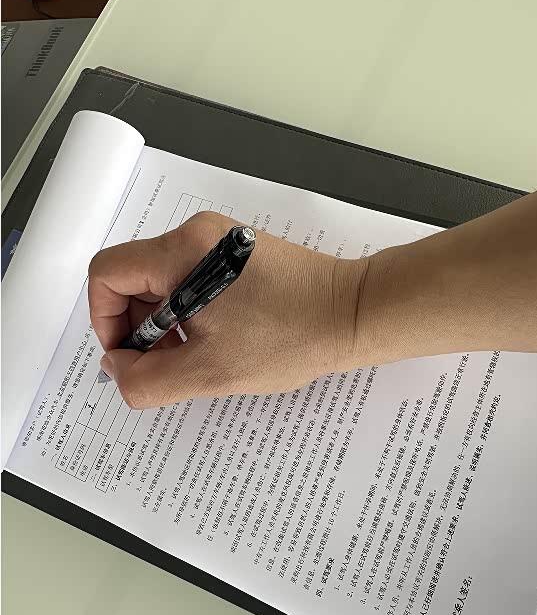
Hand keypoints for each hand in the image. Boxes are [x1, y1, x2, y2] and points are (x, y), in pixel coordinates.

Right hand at [88, 212, 364, 408]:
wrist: (354, 314)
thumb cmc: (293, 337)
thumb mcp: (209, 371)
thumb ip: (147, 379)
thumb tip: (117, 369)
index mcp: (182, 252)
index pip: (107, 274)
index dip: (105, 320)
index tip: (130, 355)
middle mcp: (196, 235)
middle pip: (133, 278)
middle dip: (138, 327)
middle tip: (164, 365)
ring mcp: (218, 242)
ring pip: (163, 282)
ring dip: (165, 324)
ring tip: (194, 357)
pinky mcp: (237, 255)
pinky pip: (192, 281)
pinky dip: (189, 314)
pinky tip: (214, 342)